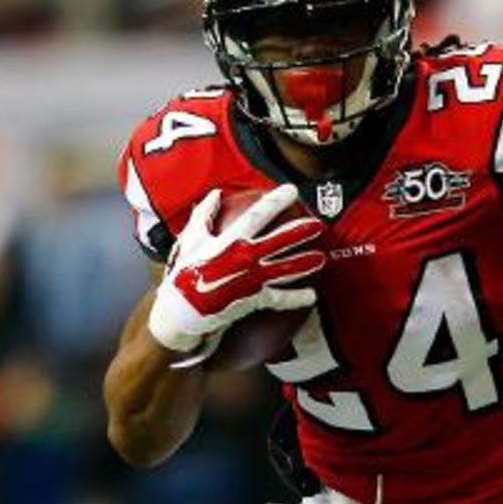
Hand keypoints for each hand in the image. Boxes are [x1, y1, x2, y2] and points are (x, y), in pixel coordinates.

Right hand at [148, 184, 324, 352]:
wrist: (179, 313)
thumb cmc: (183, 274)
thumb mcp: (190, 239)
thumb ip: (204, 214)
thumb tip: (217, 193)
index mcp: (230, 240)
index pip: (259, 214)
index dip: (277, 201)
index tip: (293, 190)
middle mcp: (245, 257)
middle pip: (281, 240)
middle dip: (302, 230)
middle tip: (319, 224)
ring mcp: (252, 279)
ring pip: (287, 269)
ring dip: (306, 262)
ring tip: (322, 258)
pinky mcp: (254, 299)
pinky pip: (280, 298)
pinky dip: (296, 298)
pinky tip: (312, 296)